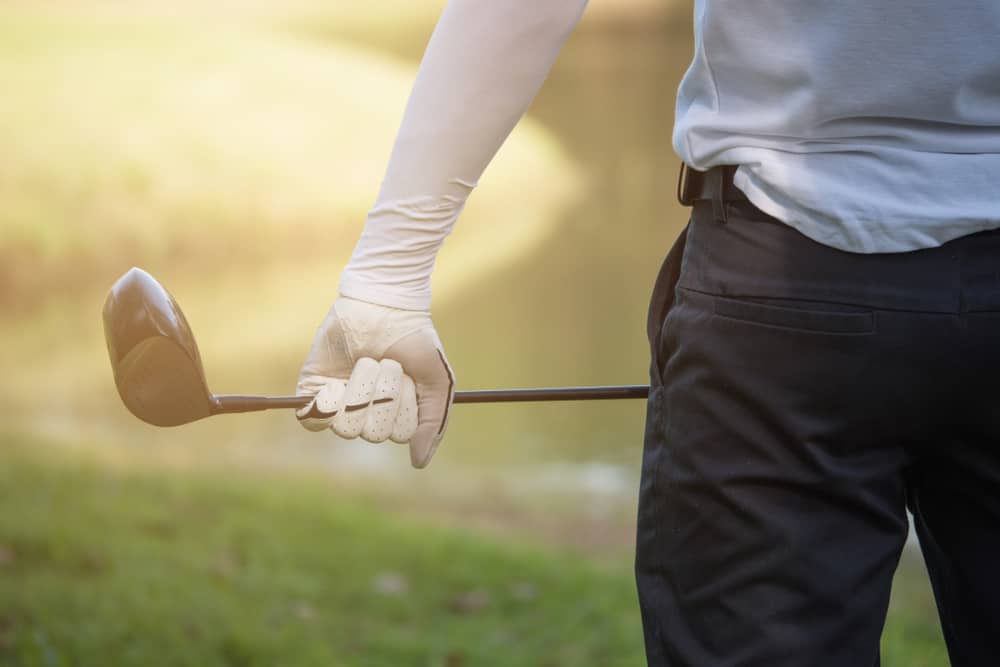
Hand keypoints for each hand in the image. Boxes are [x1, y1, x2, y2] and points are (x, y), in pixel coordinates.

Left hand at [295, 296, 454, 467]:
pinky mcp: (311, 392)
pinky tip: (338, 378)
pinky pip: (314, 418)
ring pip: (345, 427)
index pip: (396, 435)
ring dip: (360, 390)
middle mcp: (366, 415)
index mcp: (394, 417)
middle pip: (371, 433)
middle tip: (386, 364)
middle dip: (383, 395)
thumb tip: (419, 462)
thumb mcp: (436, 382)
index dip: (402, 406)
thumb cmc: (414, 341)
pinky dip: (329, 399)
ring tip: (365, 362)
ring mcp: (338, 405)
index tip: (407, 375)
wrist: (384, 304)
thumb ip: (432, 423)